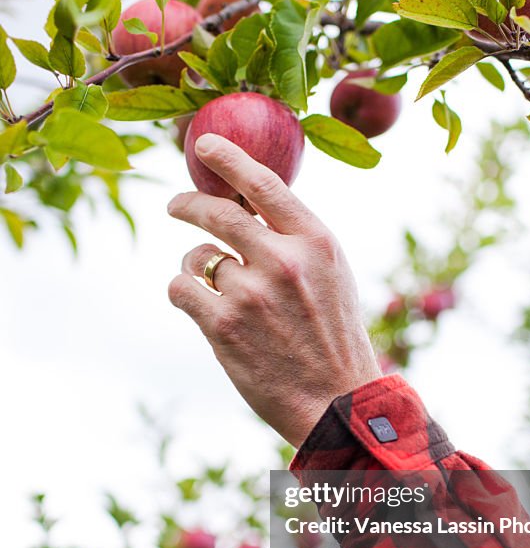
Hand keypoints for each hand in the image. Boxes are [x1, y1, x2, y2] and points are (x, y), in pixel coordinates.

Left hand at [167, 134, 381, 447]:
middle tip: (175, 205)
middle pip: (216, 211)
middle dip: (187, 203)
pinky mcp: (222, 326)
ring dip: (196, 266)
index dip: (230, 159)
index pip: (265, 184)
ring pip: (196, 257)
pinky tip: (198, 304)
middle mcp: (283, 261)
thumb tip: (245, 204)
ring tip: (214, 288)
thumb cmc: (333, 337)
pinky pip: (181, 289)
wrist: (335, 401)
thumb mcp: (331, 274)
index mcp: (316, 242)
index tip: (206, 145)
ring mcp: (251, 294)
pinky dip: (183, 292)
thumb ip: (294, 238)